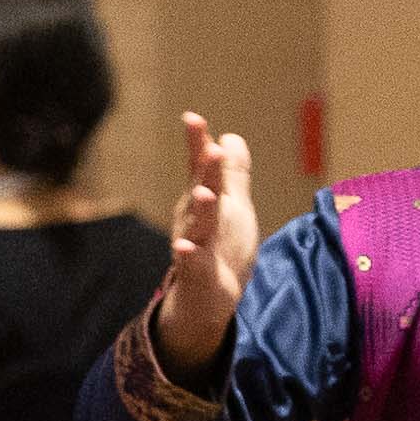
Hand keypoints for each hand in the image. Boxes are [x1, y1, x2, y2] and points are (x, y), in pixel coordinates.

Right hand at [152, 115, 257, 375]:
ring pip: (197, 224)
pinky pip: (191, 264)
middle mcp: (194, 218)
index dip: (197, 144)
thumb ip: (232, 175)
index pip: (202, 167)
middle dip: (205, 170)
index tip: (193, 119)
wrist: (205, 301)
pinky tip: (187, 248)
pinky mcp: (197, 274)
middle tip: (211, 148)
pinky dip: (188, 255)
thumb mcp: (232, 208)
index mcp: (204, 200)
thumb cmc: (220, 250)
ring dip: (200, 208)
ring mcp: (194, 245)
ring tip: (205, 193)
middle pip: (201, 189)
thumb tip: (230, 137)